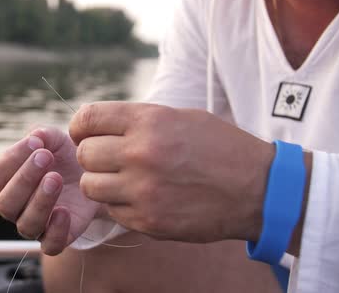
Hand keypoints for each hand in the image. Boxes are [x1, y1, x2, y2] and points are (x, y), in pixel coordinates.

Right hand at [0, 127, 99, 254]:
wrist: (94, 175)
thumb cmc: (66, 156)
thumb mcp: (57, 139)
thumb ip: (45, 135)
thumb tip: (36, 136)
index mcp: (9, 181)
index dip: (13, 157)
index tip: (37, 141)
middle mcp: (17, 206)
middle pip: (6, 203)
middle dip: (24, 178)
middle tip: (45, 157)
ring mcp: (36, 224)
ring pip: (26, 225)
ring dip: (39, 201)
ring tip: (55, 179)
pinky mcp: (58, 237)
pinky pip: (50, 246)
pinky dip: (55, 231)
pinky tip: (65, 211)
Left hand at [69, 102, 273, 242]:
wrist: (259, 189)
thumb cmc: (220, 147)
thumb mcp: (180, 117)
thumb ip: (138, 120)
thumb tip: (98, 126)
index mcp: (149, 121)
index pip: (88, 118)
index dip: (80, 126)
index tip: (83, 133)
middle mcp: (141, 153)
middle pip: (84, 154)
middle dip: (91, 156)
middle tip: (107, 159)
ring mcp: (143, 190)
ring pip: (91, 186)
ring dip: (101, 182)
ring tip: (121, 180)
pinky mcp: (148, 221)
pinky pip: (112, 211)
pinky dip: (119, 206)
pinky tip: (141, 199)